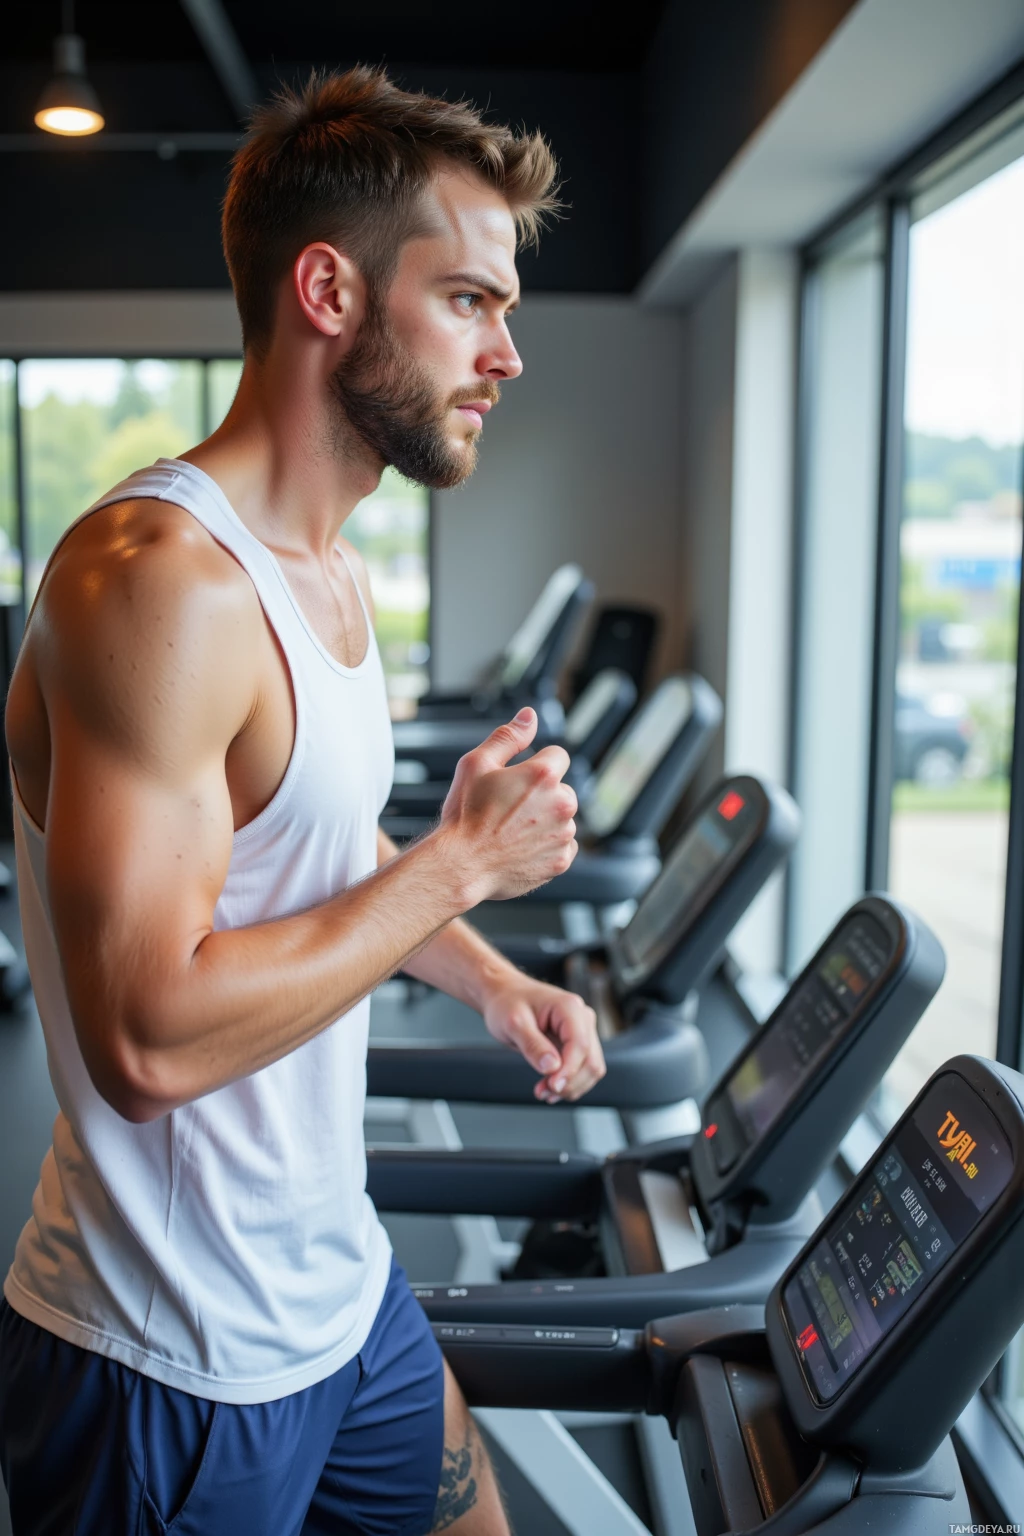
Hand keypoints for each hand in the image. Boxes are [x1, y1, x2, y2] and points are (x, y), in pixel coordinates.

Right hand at [437, 708, 577, 905]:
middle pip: (562, 789)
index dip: (536, 765)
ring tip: (511, 831)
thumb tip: (529, 716)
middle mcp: (562, 803)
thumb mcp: (477, 764)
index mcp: (544, 775)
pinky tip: (520, 848)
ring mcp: (563, 835)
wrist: (460, 864)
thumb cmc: (465, 814)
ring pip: (562, 819)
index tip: (517, 781)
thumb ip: (508, 736)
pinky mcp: (560, 860)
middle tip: (508, 809)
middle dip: (542, 795)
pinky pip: (562, 847)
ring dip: (544, 821)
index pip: (558, 756)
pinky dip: (546, 847)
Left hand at [482, 974, 605, 1102]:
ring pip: (591, 1068)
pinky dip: (569, 1083)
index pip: (580, 1045)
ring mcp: (582, 1031)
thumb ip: (532, 1045)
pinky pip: (582, 1069)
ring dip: (571, 1086)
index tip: (551, 1086)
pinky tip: (549, 1087)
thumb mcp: (513, 1023)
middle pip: (591, 1060)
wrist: (505, 996)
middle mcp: (582, 1018)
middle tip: (542, 1092)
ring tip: (543, 1092)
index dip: (569, 1070)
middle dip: (569, 1082)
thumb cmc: (508, 1003)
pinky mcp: (576, 1044)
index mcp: (569, 1007)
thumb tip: (552, 1067)